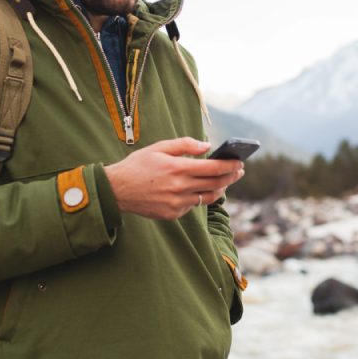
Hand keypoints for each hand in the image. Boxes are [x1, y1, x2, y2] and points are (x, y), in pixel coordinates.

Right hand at [104, 137, 245, 219]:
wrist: (117, 190)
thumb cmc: (138, 165)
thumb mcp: (159, 147)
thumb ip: (184, 145)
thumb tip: (206, 146)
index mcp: (178, 168)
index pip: (213, 167)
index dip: (230, 165)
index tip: (240, 162)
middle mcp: (180, 187)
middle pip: (215, 183)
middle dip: (231, 176)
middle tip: (239, 171)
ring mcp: (177, 203)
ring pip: (207, 197)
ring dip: (219, 189)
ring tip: (225, 182)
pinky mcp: (172, 213)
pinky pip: (192, 205)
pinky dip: (198, 197)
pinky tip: (199, 190)